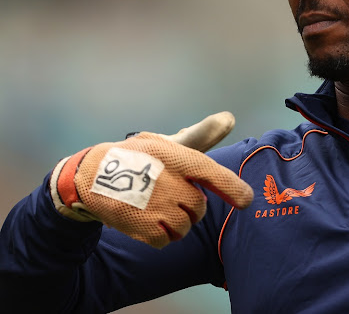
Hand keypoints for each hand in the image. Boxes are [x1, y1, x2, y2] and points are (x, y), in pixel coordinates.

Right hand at [49, 112, 253, 247]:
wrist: (91, 175)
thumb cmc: (138, 156)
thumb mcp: (167, 141)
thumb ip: (201, 135)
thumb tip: (229, 118)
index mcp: (180, 158)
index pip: (214, 175)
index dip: (234, 189)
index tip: (245, 201)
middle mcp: (171, 182)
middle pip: (199, 208)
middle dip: (190, 206)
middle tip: (169, 196)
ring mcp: (158, 206)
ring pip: (185, 226)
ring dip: (175, 222)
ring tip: (155, 206)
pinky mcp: (143, 227)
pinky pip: (167, 240)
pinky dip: (160, 236)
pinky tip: (147, 219)